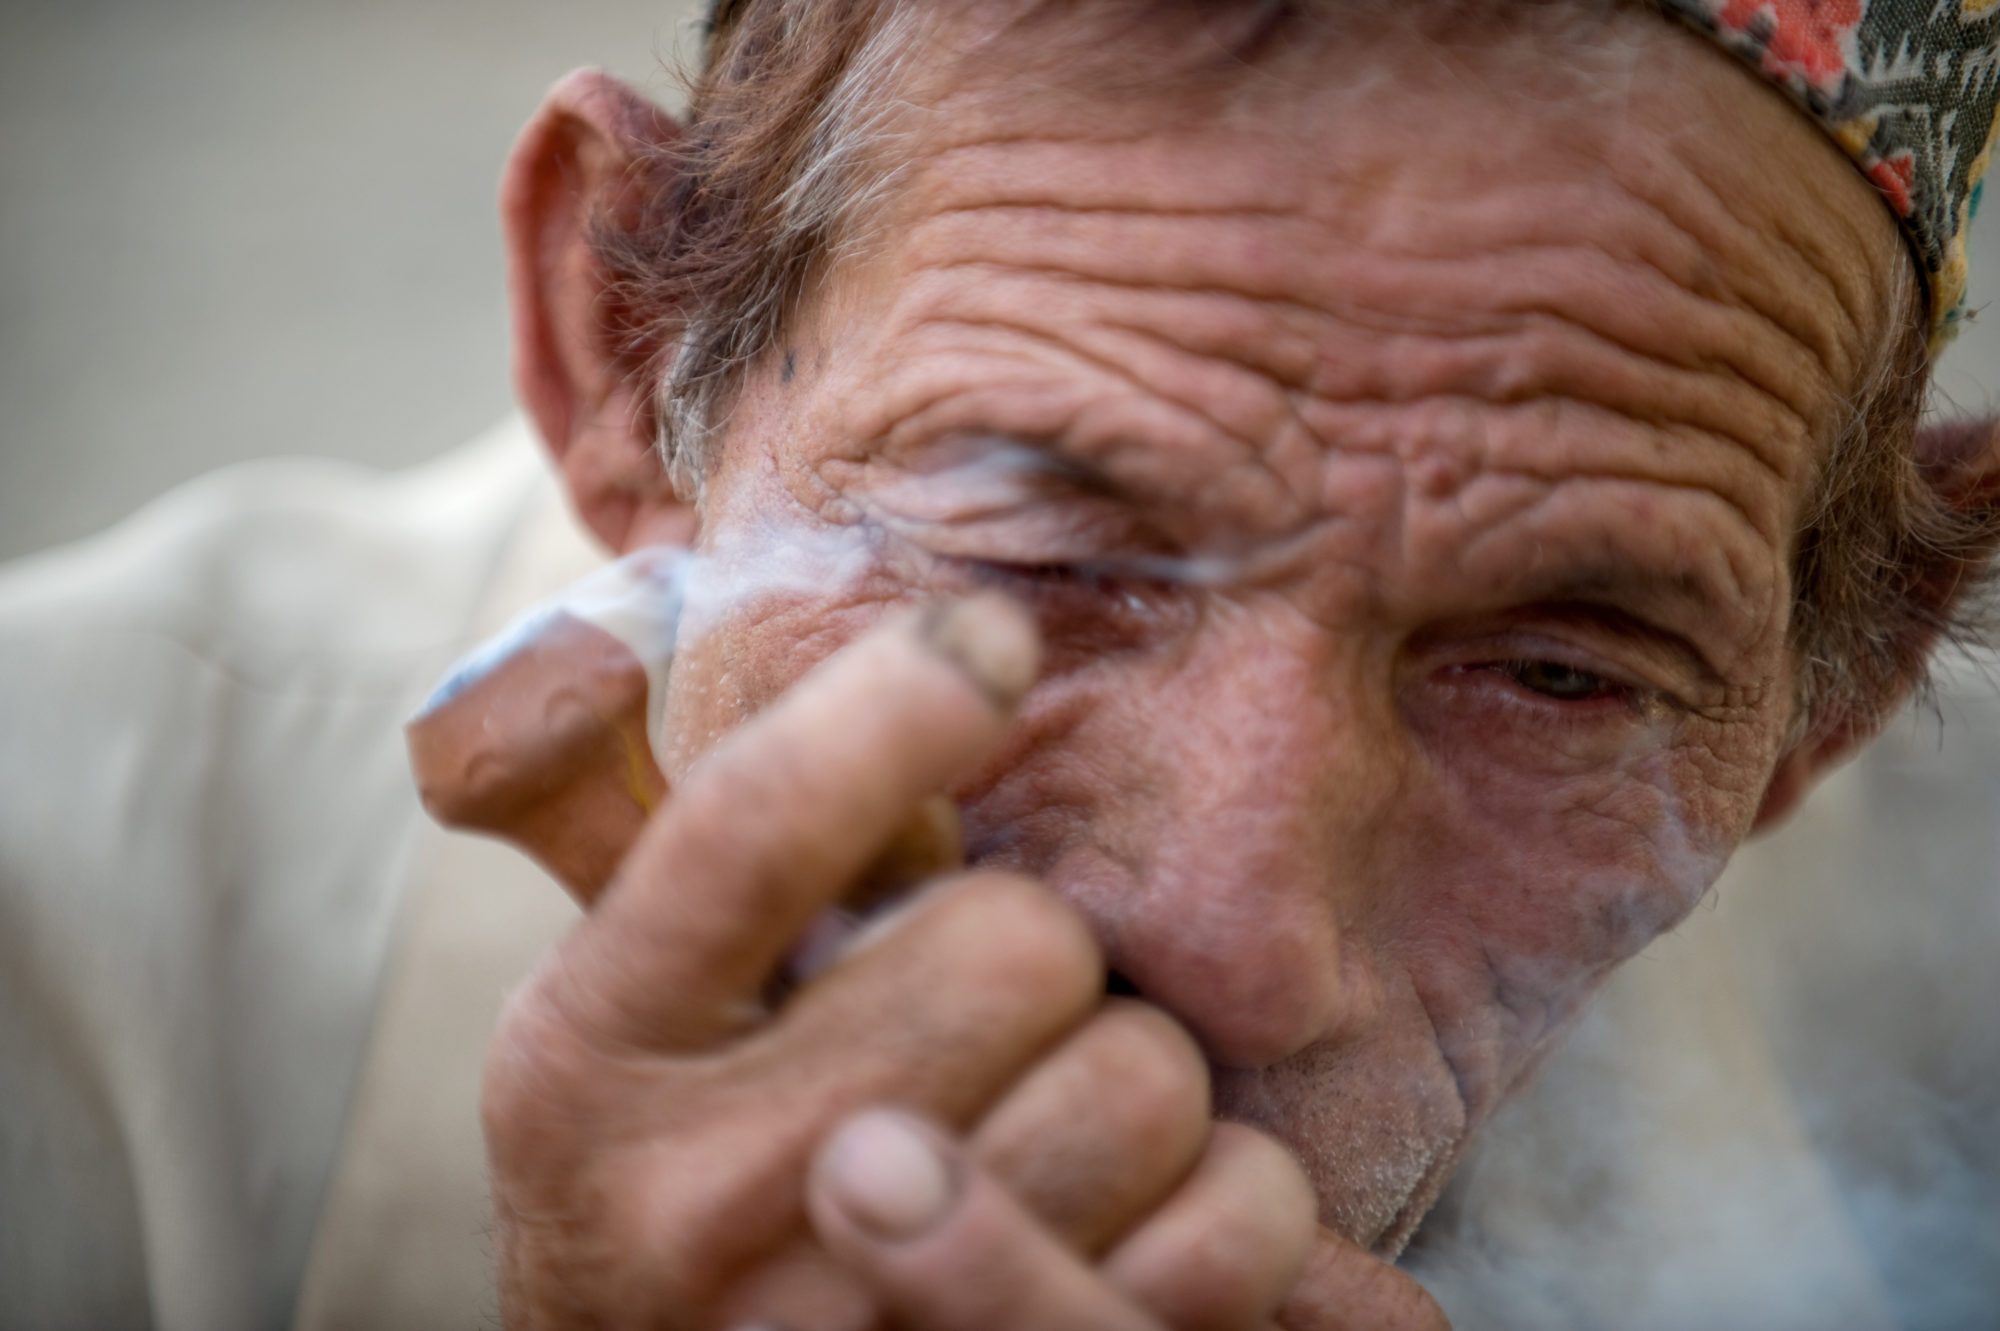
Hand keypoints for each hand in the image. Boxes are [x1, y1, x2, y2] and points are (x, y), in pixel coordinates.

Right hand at [479, 594, 1444, 1327]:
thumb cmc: (677, 1188)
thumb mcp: (624, 1027)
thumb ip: (676, 853)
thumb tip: (689, 645)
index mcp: (582, 1058)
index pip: (750, 828)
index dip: (892, 706)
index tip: (987, 644)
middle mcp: (695, 1200)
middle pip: (1021, 944)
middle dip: (1034, 951)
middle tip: (983, 1010)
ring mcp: (856, 1327)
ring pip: (1146, 1080)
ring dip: (1133, 1079)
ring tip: (1045, 1122)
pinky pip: (1235, 1221)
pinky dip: (1226, 1198)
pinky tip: (1133, 1215)